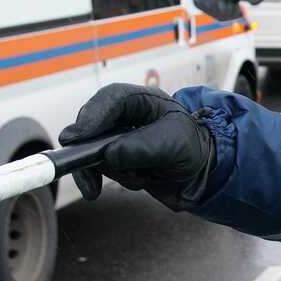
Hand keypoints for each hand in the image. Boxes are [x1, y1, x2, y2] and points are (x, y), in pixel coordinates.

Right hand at [59, 84, 214, 208]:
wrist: (203, 175)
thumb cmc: (194, 148)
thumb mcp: (174, 145)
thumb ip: (142, 148)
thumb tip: (109, 156)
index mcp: (143, 101)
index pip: (111, 99)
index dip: (92, 115)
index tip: (76, 137)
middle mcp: (126, 118)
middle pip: (93, 126)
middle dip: (88, 148)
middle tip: (79, 164)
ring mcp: (119, 140)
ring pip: (96, 153)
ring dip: (113, 169)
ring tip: (142, 177)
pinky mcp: (117, 161)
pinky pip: (104, 171)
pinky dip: (120, 179)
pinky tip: (142, 181)